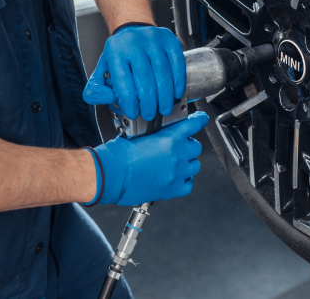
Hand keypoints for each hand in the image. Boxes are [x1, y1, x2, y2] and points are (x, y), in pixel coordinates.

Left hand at [82, 26, 185, 120]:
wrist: (135, 30)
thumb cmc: (121, 54)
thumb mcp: (103, 69)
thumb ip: (97, 89)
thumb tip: (105, 98)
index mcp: (115, 50)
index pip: (123, 80)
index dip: (130, 100)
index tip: (133, 113)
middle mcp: (134, 42)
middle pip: (145, 77)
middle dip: (149, 101)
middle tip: (150, 114)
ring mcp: (153, 39)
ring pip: (162, 71)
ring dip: (165, 95)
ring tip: (164, 108)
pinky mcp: (169, 40)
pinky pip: (177, 62)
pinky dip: (178, 80)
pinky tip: (176, 93)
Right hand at [85, 111, 208, 205]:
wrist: (109, 175)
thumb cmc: (117, 155)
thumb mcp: (137, 134)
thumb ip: (154, 133)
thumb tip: (158, 134)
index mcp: (170, 138)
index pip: (194, 124)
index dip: (199, 120)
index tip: (201, 119)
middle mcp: (177, 155)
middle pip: (195, 147)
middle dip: (187, 146)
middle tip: (175, 148)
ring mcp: (176, 173)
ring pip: (194, 166)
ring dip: (186, 163)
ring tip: (173, 164)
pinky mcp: (172, 189)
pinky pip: (188, 184)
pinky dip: (184, 181)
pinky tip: (174, 178)